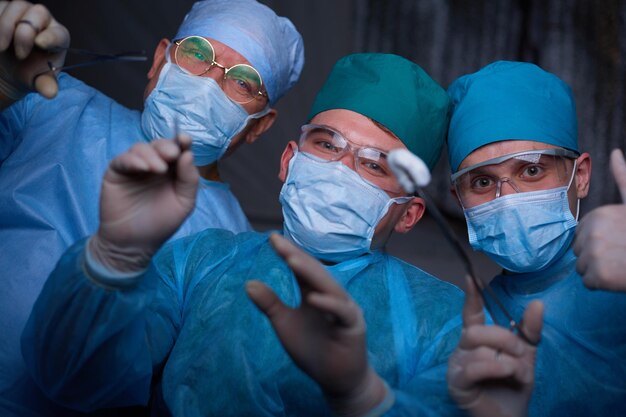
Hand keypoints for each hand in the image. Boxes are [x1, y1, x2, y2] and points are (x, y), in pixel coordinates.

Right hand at [0, 1, 68, 101]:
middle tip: (20, 55)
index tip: (40, 44)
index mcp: (57, 38)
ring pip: (15, 7)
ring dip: (6, 27)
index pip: (59, 33)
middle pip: (38, 12)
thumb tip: (50, 93)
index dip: (51, 37)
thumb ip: (45, 85)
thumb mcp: (38, 81)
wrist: (7, 69)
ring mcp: (22, 12)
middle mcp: (42, 20)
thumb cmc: (29, 72)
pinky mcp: (3, 9)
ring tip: (1, 48)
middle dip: (26, 33)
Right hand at [90, 134, 198, 272]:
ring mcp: (134, 168)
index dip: (182, 142)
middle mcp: (154, 165)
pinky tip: (142, 168)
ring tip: (158, 169)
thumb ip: (189, 179)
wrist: (134, 244)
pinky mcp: (116, 173)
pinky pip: (123, 160)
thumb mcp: (184, 203)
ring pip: (141, 148)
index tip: (186, 140)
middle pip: (159, 145)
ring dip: (151, 154)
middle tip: (172, 155)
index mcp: (172, 171)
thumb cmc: (160, 223)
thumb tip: (188, 154)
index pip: (178, 150)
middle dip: (167, 146)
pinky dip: (133, 160)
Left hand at [246, 234, 388, 416]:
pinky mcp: (353, 325)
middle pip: (313, 272)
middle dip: (296, 256)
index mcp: (314, 293)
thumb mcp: (285, 324)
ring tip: (291, 260)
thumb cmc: (313, 349)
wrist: (335, 379)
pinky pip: (341, 311)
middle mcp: (331, 295)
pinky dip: (328, 303)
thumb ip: (270, 304)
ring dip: (310, 273)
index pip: (300, 269)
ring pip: (328, 286)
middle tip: (278, 242)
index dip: (288, 253)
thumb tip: (248, 283)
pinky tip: (312, 298)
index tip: (272, 238)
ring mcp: (344, 308)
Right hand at [447, 276, 542, 416]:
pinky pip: (474, 367)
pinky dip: (496, 368)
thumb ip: (529, 331)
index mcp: (478, 338)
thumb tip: (538, 302)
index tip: (471, 277)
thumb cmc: (513, 385)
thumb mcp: (526, 355)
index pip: (472, 313)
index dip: (471, 296)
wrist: (511, 416)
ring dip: (506, 360)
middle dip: (504, 338)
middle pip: (477, 330)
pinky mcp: (456, 382)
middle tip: (520, 353)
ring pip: (478, 348)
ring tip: (517, 373)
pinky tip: (508, 374)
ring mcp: (457, 365)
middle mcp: (463, 348)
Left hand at [574, 149, 625, 291]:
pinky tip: (620, 276)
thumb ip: (623, 177)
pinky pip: (589, 283)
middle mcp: (592, 231)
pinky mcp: (599, 274)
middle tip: (623, 254)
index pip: (580, 237)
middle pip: (579, 253)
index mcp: (597, 215)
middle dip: (597, 257)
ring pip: (582, 269)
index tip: (620, 241)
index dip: (599, 244)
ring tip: (622, 264)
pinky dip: (603, 285)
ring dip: (600, 271)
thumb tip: (614, 152)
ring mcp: (595, 253)